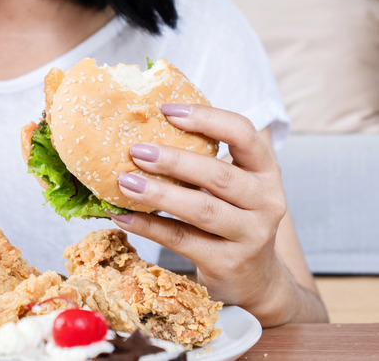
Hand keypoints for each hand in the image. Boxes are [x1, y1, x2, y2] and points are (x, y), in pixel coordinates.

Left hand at [110, 103, 298, 323]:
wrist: (255, 280)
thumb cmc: (232, 221)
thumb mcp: (232, 189)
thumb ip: (203, 162)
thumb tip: (143, 133)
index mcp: (265, 172)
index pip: (244, 134)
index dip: (207, 118)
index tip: (167, 110)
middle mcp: (266, 201)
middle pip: (219, 175)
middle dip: (174, 160)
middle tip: (136, 150)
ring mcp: (250, 235)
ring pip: (202, 209)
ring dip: (159, 194)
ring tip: (125, 182)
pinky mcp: (228, 263)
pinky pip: (182, 240)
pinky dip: (149, 227)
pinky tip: (123, 216)